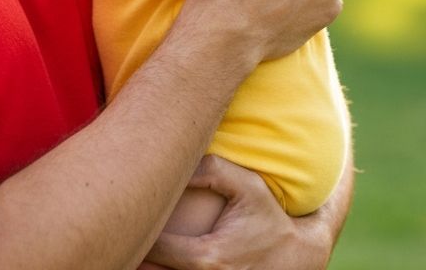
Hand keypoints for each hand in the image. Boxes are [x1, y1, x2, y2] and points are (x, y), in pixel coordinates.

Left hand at [145, 156, 333, 269]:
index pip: (156, 248)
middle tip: (128, 222)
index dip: (139, 228)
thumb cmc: (268, 216)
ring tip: (140, 238)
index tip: (134, 207)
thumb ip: (210, 170)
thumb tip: (174, 165)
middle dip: (138, 249)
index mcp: (208, 258)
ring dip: (149, 263)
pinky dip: (164, 268)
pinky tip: (159, 254)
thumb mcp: (247, 185)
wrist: (297, 257)